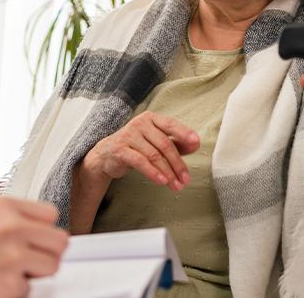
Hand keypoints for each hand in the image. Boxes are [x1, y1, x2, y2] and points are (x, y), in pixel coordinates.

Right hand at [0, 196, 68, 297]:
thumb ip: (16, 216)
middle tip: (24, 259)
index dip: (42, 230)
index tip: (32, 238)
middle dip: (45, 252)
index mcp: (5, 206)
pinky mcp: (11, 285)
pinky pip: (31, 289)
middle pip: (60, 241)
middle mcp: (12, 227)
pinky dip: (15, 291)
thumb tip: (47, 228)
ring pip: (52, 267)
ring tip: (6, 271)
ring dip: (34, 273)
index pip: (52, 214)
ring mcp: (13, 257)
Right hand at [82, 111, 199, 191]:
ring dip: (167, 172)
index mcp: (152, 119)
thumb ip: (176, 142)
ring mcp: (129, 135)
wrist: (107, 154)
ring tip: (176, 185)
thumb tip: (195, 144)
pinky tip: (161, 181)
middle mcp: (140, 123)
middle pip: (164, 144)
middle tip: (186, 179)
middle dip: (177, 164)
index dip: (184, 133)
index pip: (171, 124)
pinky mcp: (120, 149)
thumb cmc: (137, 146)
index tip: (196, 142)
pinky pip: (139, 161)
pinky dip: (152, 172)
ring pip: (154, 155)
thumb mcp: (156, 142)